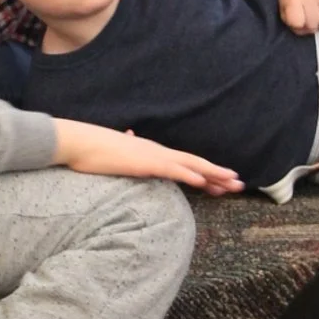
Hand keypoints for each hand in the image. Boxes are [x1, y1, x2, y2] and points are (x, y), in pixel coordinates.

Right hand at [51, 118, 242, 193]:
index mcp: (152, 151)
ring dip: (213, 175)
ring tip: (233, 183)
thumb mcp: (115, 151)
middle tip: (240, 183)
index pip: (185, 163)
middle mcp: (158, 151)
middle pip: (195, 163)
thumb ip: (127, 145)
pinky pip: (173, 170)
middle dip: (218, 174)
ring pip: (191, 166)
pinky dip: (190, 175)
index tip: (221, 183)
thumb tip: (130, 135)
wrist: (78, 142)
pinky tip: (204, 181)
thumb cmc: (93, 149)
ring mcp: (153, 156)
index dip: (205, 172)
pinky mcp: (145, 163)